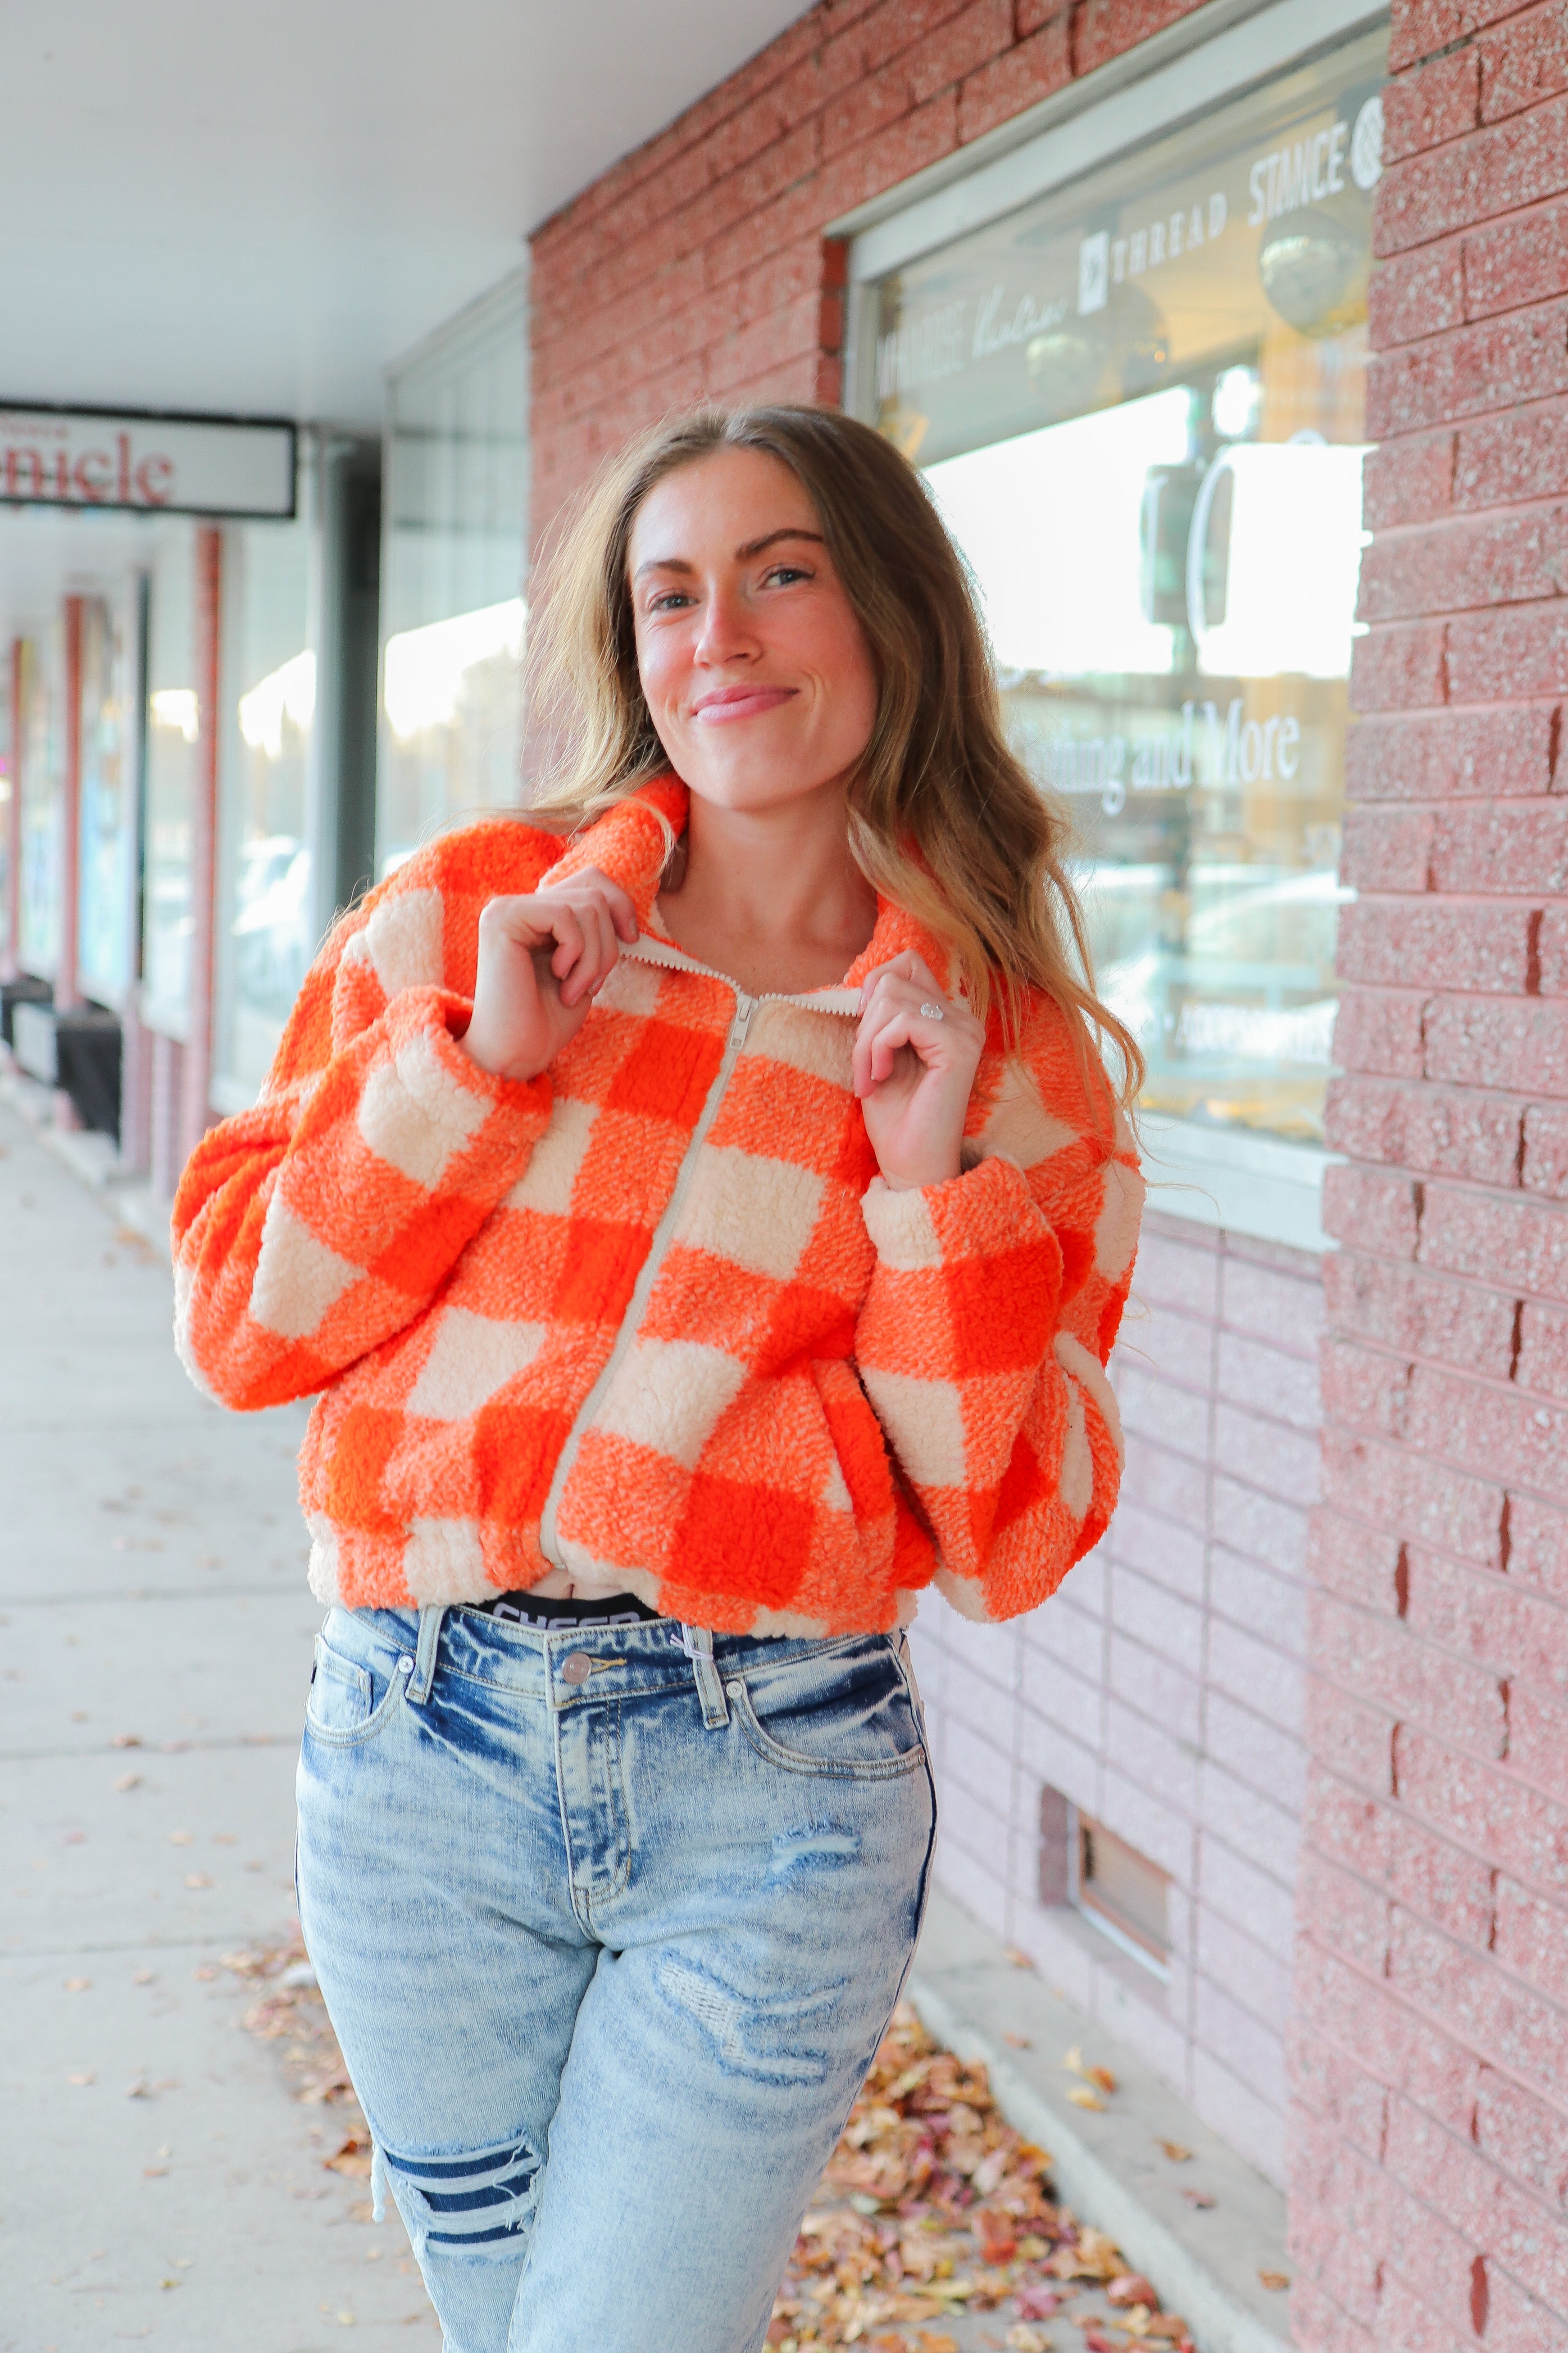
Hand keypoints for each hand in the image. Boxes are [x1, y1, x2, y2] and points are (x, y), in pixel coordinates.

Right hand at [459, 866, 637, 1082]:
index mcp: (539, 916)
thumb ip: (597, 932)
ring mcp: (507, 908)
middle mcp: (521, 906)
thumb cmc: (549, 1019)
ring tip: (574, 989)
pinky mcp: (502, 917)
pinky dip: (576, 953)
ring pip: (586, 906)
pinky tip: (559, 980)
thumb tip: (626, 914)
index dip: (620, 904)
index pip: (591, 879)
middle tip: (592, 985)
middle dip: (607, 944)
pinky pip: (564, 915)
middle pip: (594, 893)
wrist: (519, 1051)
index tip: (630, 939)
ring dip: (593, 957)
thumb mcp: (586, 967)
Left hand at [853, 953, 984, 1191]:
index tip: (865, 1035)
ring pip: (891, 997)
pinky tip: (879, 1078)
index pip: (906, 963)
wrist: (910, 1165)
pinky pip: (902, 1021)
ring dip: (866, 1041)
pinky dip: (876, 1048)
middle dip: (864, 1023)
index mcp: (946, 1016)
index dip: (873, 988)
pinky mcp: (960, 1047)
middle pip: (893, 978)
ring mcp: (965, 1030)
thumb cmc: (895, 1117)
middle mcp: (962, 1018)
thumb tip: (862, 983)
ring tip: (871, 1077)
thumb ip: (880, 1015)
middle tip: (865, 1067)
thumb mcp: (878, 1053)